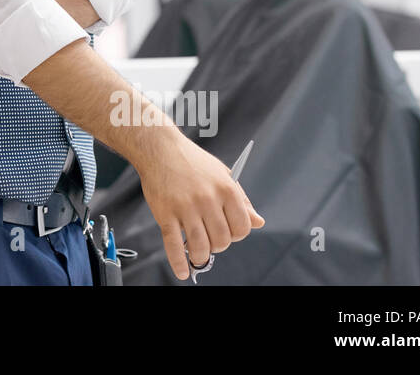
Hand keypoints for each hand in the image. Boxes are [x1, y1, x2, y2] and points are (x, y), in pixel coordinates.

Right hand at [134, 130, 264, 280]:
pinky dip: (178, 262)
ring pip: (200, 246)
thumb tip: (259, 222)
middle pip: (222, 240)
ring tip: (197, 253)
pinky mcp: (165, 213)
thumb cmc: (192, 162)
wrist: (160, 148)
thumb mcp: (223, 174)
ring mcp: (186, 207)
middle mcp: (208, 199)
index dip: (236, 235)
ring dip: (200, 256)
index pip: (243, 228)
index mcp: (226, 189)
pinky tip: (182, 271)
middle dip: (218, 246)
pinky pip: (173, 244)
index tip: (227, 233)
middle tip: (209, 239)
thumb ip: (242, 200)